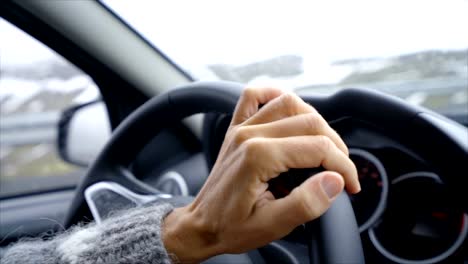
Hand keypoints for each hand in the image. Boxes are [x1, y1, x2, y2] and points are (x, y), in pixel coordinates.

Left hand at [163, 87, 360, 262]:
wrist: (201, 225)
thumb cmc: (231, 227)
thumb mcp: (271, 226)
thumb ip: (305, 204)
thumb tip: (335, 180)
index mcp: (258, 156)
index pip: (318, 147)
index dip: (343, 166)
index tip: (350, 185)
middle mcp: (249, 134)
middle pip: (310, 121)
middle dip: (335, 146)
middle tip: (341, 171)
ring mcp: (242, 128)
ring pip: (289, 102)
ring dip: (314, 120)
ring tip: (324, 147)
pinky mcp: (237, 127)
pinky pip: (255, 96)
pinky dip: (275, 96)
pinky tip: (289, 112)